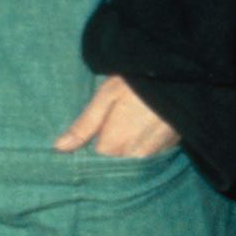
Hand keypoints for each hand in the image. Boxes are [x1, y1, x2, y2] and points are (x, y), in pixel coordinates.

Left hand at [53, 75, 180, 157]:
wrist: (176, 75)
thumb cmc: (136, 82)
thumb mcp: (106, 96)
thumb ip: (84, 125)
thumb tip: (59, 147)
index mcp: (115, 144)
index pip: (95, 159)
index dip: (90, 146)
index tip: (91, 132)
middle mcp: (135, 156)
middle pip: (115, 161)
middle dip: (109, 148)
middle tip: (110, 123)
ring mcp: (155, 154)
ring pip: (132, 159)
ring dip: (127, 147)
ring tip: (127, 122)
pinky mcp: (170, 148)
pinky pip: (150, 154)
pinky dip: (144, 144)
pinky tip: (143, 125)